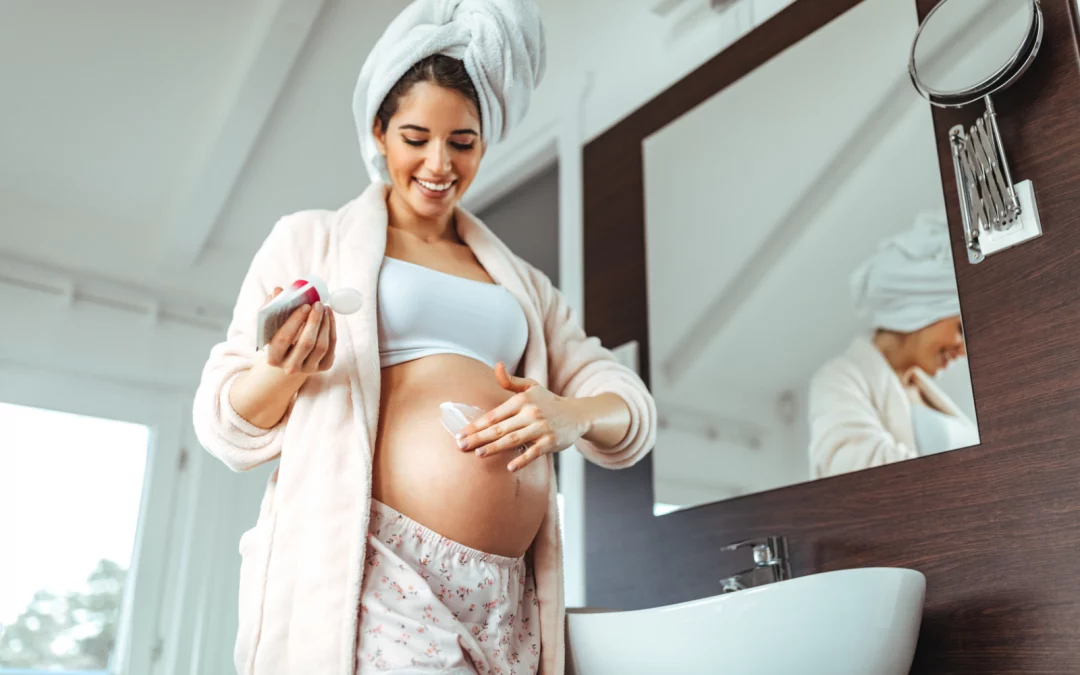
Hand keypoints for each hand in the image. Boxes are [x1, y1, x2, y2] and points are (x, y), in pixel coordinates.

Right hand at [262, 287, 336, 375]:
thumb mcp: (273, 326)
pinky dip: (332, 329)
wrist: (290, 359)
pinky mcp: (324, 367)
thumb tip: (278, 290)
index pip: (284, 338)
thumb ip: (273, 309)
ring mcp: (308, 368)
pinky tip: (329, 316)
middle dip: (314, 321)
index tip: (305, 305)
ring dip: (325, 324)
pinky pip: (332, 347)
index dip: (295, 321)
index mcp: (273, 358)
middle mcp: (290, 367)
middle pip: (306, 343)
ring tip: (324, 308)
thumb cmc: (279, 338)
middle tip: (318, 304)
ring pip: (321, 346)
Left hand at [457, 362, 588, 471]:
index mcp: (522, 401)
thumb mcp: (531, 387)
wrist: (577, 414)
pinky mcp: (551, 442)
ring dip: (495, 447)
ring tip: (479, 454)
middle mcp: (530, 413)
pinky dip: (522, 459)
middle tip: (461, 446)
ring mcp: (541, 428)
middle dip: (479, 437)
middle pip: (500, 428)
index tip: (461, 433)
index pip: (494, 415)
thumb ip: (511, 381)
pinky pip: (534, 452)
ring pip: (514, 439)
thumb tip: (497, 366)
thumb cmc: (548, 402)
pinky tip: (510, 467)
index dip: (476, 425)